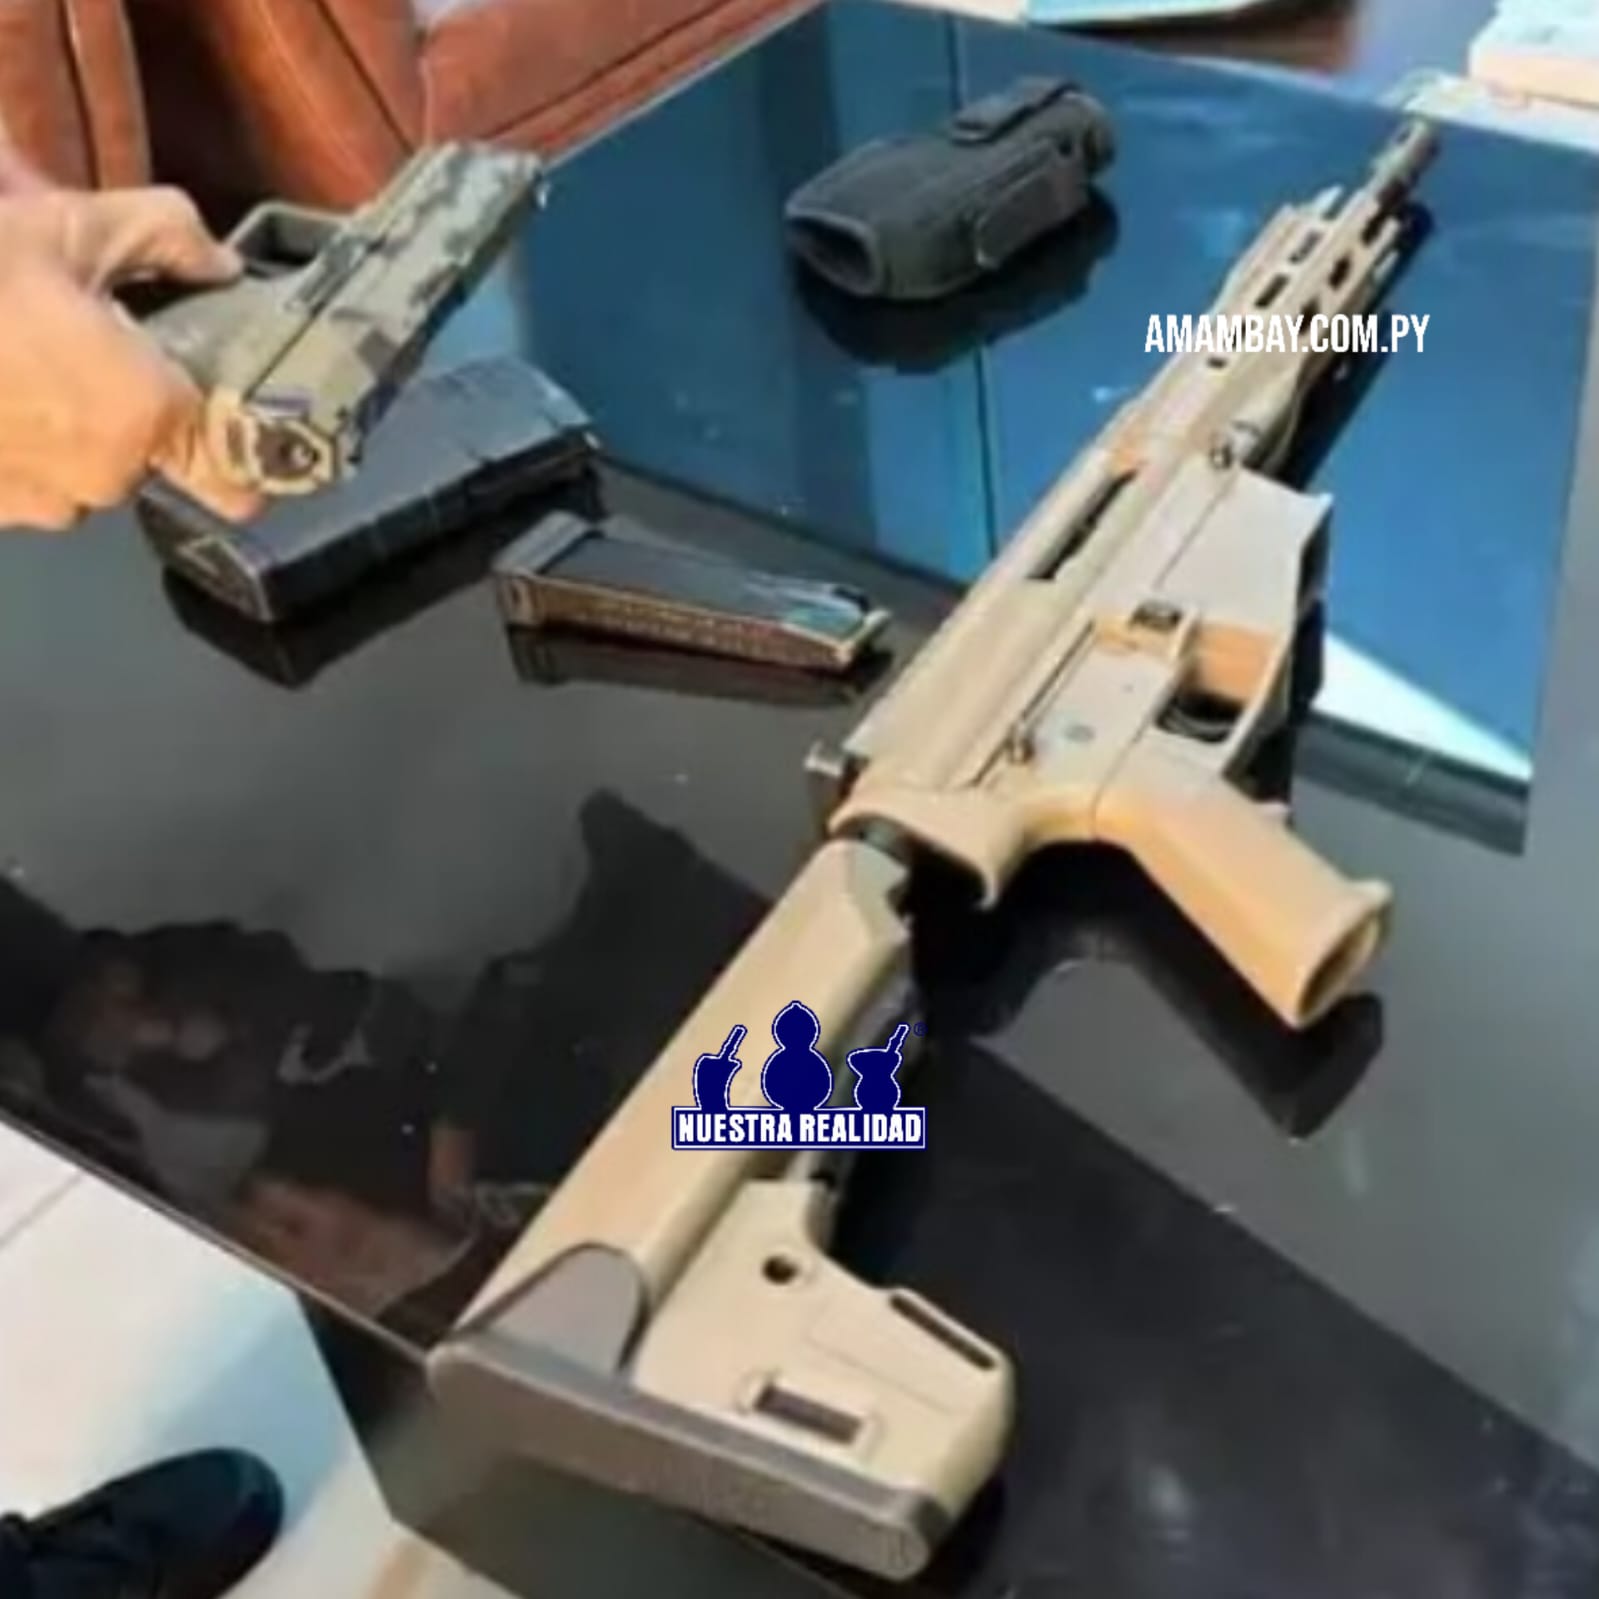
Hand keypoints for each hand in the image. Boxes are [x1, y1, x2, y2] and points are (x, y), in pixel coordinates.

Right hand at [0, 187, 260, 529]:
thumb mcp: (70, 225)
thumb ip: (170, 238)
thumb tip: (221, 263)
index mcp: (145, 420)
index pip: (239, 484)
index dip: (245, 460)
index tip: (236, 427)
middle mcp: (101, 480)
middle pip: (149, 458)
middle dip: (130, 409)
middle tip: (89, 345)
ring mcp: (32, 504)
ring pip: (82, 471)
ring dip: (66, 426)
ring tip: (21, 359)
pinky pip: (23, 480)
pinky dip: (13, 441)